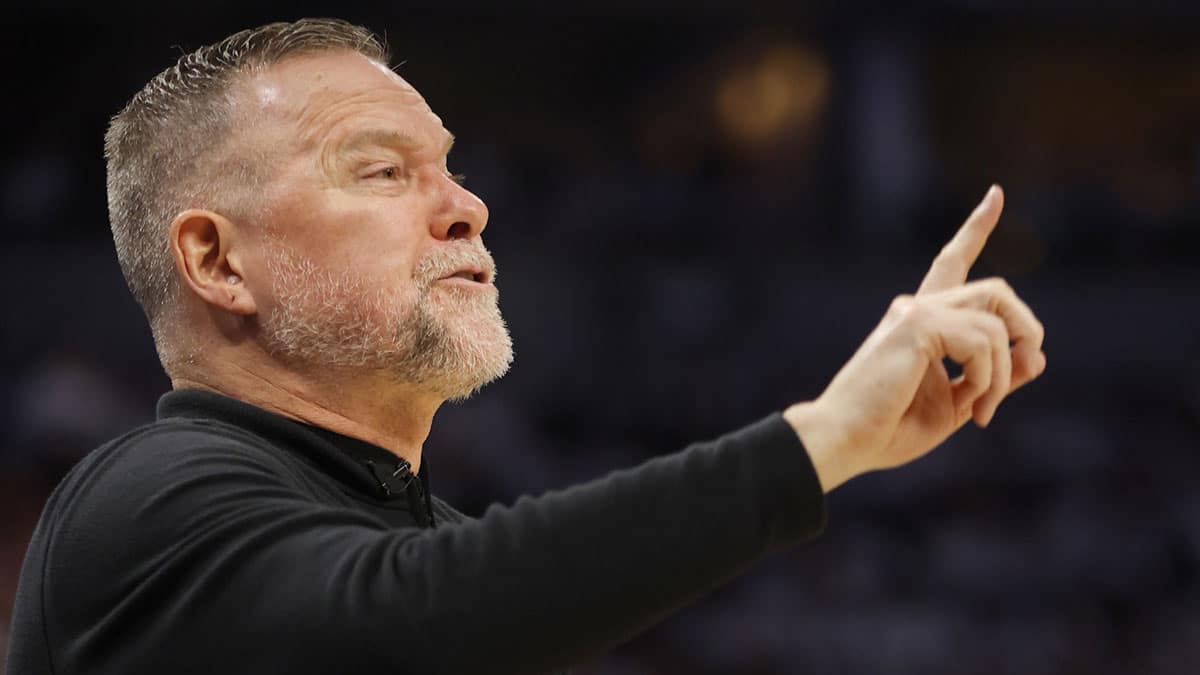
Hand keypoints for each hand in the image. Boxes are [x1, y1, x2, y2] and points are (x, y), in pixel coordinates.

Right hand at [784, 185, 1046, 491]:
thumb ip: (994, 378)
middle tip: (1028, 368)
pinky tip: (971, 405)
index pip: (951, 263)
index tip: (996, 195)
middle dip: (1025, 327)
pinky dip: (989, 378)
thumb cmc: (890, 429)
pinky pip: (983, 341)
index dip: (976, 229)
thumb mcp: (959, 403)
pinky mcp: (916, 325)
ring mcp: (915, 312)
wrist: (848, 440)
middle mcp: (917, 307)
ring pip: (996, 319)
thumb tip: (1038, 356)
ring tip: (983, 411)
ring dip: (1005, 371)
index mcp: (921, 323)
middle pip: (996, 290)